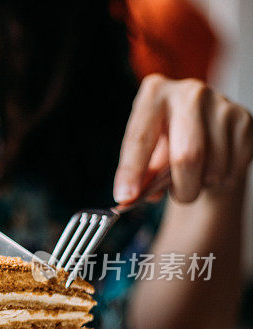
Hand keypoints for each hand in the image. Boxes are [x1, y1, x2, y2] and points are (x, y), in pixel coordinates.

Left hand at [114, 73, 252, 203]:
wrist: (205, 126)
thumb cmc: (167, 139)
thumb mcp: (146, 151)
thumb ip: (139, 173)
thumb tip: (129, 198)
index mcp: (154, 94)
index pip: (140, 139)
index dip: (131, 171)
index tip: (125, 197)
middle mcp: (189, 93)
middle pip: (187, 156)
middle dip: (182, 188)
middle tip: (179, 195)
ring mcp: (221, 104)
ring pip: (213, 168)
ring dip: (202, 184)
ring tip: (195, 174)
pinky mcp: (244, 119)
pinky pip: (234, 168)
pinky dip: (221, 180)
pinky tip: (214, 166)